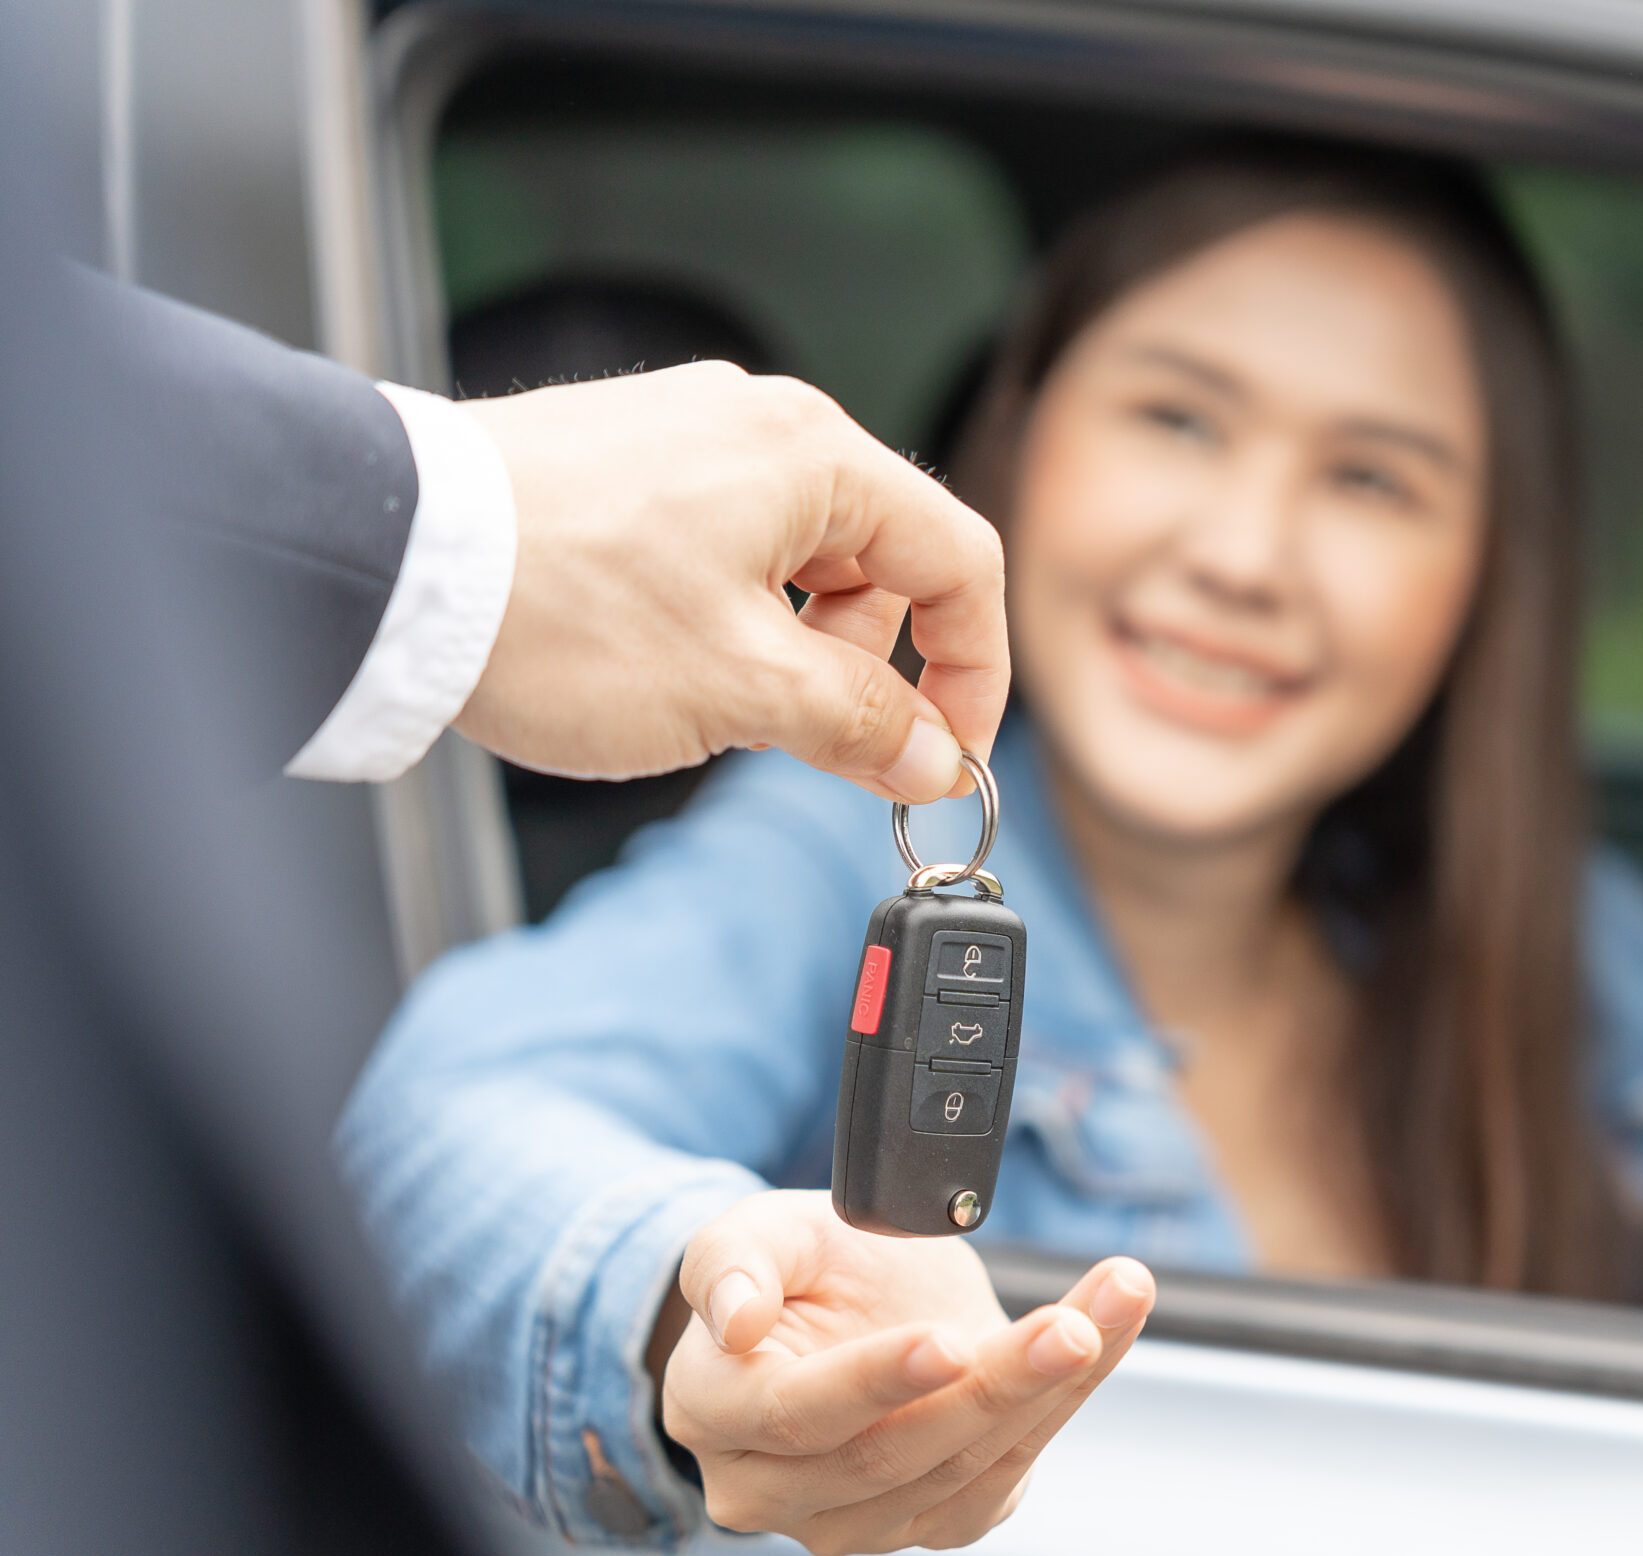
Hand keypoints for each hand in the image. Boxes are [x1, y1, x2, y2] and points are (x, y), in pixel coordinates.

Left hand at [456, 363, 1006, 800]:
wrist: (382, 565)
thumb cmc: (553, 607)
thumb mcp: (743, 689)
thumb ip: (863, 724)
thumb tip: (932, 757)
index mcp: (813, 454)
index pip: (959, 560)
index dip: (973, 672)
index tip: (946, 754)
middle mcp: (755, 424)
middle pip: (878, 562)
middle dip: (864, 669)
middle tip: (816, 746)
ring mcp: (680, 438)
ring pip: (793, 564)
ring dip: (786, 650)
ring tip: (715, 705)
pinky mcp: (619, 466)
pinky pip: (718, 550)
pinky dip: (723, 620)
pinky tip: (661, 668)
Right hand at [659, 1191, 1153, 1554]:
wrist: (842, 1305)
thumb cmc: (793, 1269)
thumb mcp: (757, 1231)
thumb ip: (732, 1264)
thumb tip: (736, 1318)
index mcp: (713, 1412)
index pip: (794, 1414)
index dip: (874, 1383)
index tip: (947, 1342)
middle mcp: (773, 1490)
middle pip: (893, 1451)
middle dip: (996, 1384)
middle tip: (1070, 1326)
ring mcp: (856, 1520)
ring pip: (966, 1467)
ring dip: (1054, 1387)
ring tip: (1114, 1303)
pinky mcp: (934, 1520)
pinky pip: (1008, 1471)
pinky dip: (1067, 1401)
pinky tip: (1108, 1334)